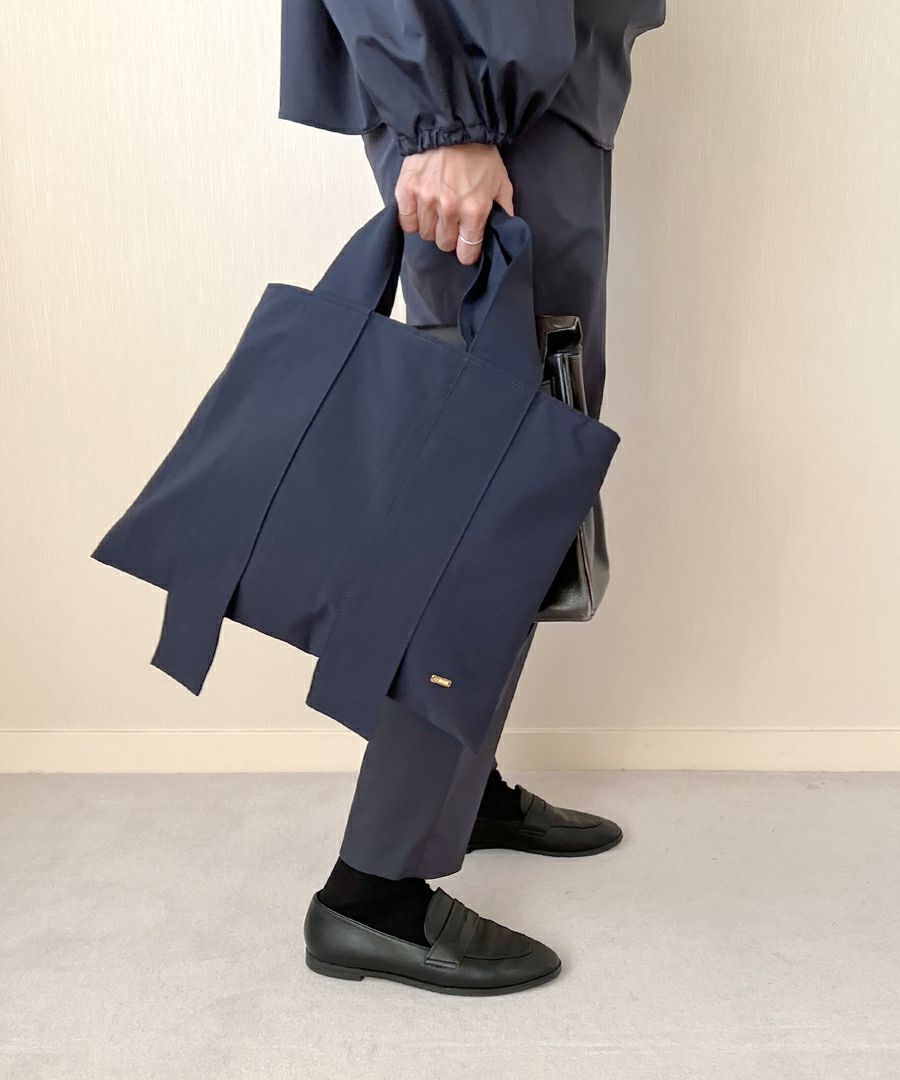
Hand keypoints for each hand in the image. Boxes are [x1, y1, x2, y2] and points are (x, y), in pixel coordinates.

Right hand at [395, 144, 514, 264]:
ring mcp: (426, 200)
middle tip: (451, 223)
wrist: (453, 125)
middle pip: (444, 244)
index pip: (467, 251)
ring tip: (436, 212)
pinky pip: (406, 222)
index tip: (466, 248)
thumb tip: (504, 230)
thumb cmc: (480, 154)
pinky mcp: (407, 191)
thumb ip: (504, 209)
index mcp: (474, 211)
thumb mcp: (501, 181)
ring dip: (431, 227)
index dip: (467, 253)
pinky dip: (412, 219)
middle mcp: (449, 209)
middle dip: (449, 237)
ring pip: (425, 234)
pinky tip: (420, 209)